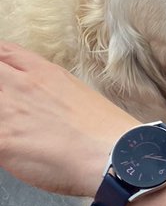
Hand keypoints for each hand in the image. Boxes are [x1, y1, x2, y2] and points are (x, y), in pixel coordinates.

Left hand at [0, 43, 131, 197]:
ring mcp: (9, 111)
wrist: (113, 155)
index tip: (2, 70)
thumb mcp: (77, 93)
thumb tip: (36, 99)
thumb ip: (48, 90)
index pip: (4, 51)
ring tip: (16, 128)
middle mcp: (22, 86)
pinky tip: (12, 148)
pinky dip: (0, 142)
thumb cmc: (103, 131)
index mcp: (42, 73)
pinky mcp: (3, 140)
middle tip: (9, 104)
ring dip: (1, 117)